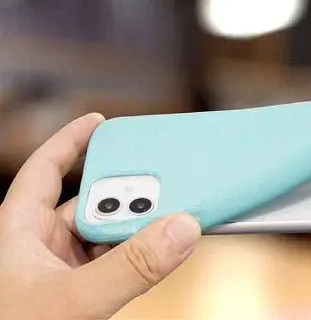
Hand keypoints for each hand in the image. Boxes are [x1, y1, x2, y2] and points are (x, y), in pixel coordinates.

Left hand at [0, 113, 199, 319]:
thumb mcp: (70, 305)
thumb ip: (129, 268)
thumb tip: (182, 228)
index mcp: (16, 230)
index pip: (45, 169)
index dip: (71, 140)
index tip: (101, 120)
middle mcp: (37, 246)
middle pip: (87, 201)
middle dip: (124, 193)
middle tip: (161, 185)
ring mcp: (57, 273)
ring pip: (104, 236)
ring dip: (135, 230)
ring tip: (167, 223)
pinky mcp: (76, 297)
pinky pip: (112, 264)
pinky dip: (134, 257)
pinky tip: (155, 255)